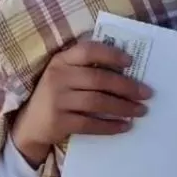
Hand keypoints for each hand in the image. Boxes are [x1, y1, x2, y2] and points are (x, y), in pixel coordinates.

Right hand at [11, 40, 152, 166]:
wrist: (30, 124)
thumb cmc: (56, 94)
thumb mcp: (64, 74)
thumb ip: (85, 68)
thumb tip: (126, 71)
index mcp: (61, 60)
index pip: (88, 51)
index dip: (111, 54)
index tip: (130, 62)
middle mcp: (58, 77)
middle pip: (98, 79)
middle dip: (126, 86)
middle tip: (146, 93)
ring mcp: (57, 100)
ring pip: (97, 102)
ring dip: (123, 107)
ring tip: (141, 110)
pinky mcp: (59, 122)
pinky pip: (90, 124)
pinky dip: (110, 126)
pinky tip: (125, 126)